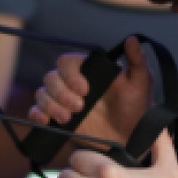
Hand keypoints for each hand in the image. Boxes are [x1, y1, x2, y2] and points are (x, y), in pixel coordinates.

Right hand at [29, 35, 151, 145]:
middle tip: (80, 107)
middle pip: (51, 78)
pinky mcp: (57, 118)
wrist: (130, 138)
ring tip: (68, 119)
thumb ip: (137, 60)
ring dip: (51, 105)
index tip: (85, 90)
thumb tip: (131, 39)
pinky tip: (47, 122)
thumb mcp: (140, 83)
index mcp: (88, 70)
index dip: (70, 74)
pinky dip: (37, 115)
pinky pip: (36, 111)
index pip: (67, 62)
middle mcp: (72, 83)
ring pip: (42, 93)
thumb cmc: (136, 107)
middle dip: (61, 93)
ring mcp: (63, 101)